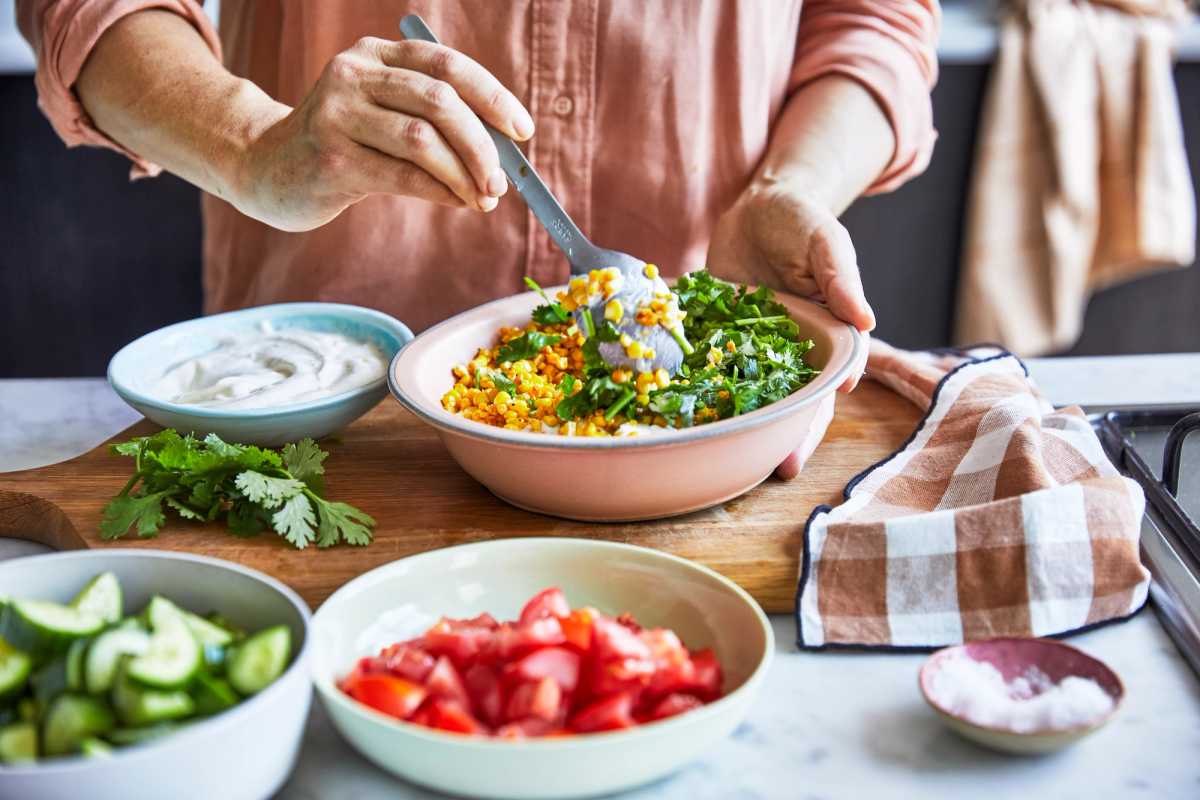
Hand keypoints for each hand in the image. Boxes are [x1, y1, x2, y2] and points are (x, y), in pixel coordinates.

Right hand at [234, 37, 533, 230]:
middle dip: (482, 145)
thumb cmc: (345, 145)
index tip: (523, 130)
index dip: (493, 97)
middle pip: (439, 101)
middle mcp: (353, 74)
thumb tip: (502, 155)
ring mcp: (337, 114)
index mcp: (375, 53)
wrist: (269, 170)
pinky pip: (402, 177)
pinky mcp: (331, 160)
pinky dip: (440, 192)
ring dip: (464, 174)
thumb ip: (433, 121)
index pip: (447, 64)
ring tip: (483, 198)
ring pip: (422, 141)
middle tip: (501, 181)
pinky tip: (457, 202)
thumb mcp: (383, 115)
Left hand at [706, 180, 873, 479]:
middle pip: (793, 401)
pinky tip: (686, 414)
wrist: (755, 206)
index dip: (819, 409)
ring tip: (732, 458)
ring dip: (745, 424)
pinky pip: (712, 368)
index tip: (806, 435)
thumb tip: (867, 320)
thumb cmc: (801, 221)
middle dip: (789, 436)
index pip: (830, 381)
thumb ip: (841, 280)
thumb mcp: (826, 242)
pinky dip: (702, 390)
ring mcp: (753, 348)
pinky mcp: (720, 338)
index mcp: (827, 335)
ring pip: (752, 394)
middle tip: (781, 469)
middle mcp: (792, 351)